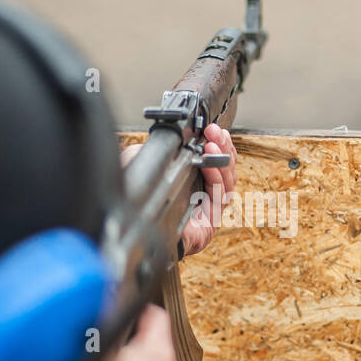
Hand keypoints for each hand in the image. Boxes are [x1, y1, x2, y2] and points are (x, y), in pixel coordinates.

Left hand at [119, 123, 237, 256]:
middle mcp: (203, 197)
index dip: (219, 145)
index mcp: (192, 183)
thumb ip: (152, 150)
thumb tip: (165, 135)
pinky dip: (216, 176)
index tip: (213, 129)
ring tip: (213, 143)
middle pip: (226, 169)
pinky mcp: (210, 223)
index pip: (216, 162)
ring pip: (228, 181)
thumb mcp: (141, 166)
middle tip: (215, 131)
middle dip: (223, 146)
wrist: (131, 231)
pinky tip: (208, 162)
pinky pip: (220, 195)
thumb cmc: (136, 204)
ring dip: (223, 159)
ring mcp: (209, 210)